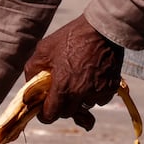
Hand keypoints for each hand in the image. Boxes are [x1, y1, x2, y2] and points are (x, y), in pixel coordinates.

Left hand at [23, 15, 123, 130]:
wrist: (102, 28)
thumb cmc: (70, 37)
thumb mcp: (43, 50)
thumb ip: (33, 72)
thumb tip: (31, 89)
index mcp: (63, 87)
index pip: (50, 115)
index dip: (44, 114)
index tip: (44, 107)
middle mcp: (81, 94)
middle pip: (68, 113)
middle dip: (61, 105)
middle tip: (60, 90)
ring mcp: (98, 92)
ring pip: (84, 106)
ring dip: (79, 99)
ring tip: (77, 79)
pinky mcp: (112, 88)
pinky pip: (100, 99)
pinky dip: (94, 93)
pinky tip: (90, 78)